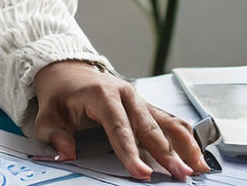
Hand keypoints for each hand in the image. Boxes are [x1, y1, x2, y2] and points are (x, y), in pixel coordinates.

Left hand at [32, 60, 208, 181]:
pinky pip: (169, 121)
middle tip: (180, 175)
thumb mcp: (47, 115)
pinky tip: (196, 153)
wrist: (68, 70)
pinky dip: (185, 137)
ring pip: (167, 122)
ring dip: (185, 145)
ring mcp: (139, 99)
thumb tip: (66, 154)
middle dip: (166, 154)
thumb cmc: (60, 94)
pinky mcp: (146, 106)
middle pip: (149, 128)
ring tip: (199, 166)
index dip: (130, 152)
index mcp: (102, 95)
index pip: (119, 128)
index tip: (141, 173)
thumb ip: (55, 135)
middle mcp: (126, 94)